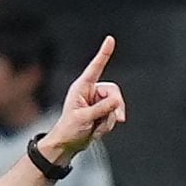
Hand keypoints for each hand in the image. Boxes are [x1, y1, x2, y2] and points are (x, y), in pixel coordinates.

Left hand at [40, 35, 126, 161]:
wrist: (68, 145)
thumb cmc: (69, 130)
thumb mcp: (84, 118)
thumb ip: (101, 109)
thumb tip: (116, 102)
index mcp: (81, 88)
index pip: (95, 67)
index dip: (103, 54)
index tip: (109, 40)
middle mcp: (90, 92)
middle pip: (113, 92)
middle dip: (116, 106)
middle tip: (117, 119)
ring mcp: (97, 102)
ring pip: (116, 105)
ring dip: (110, 120)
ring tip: (96, 128)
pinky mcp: (102, 112)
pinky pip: (114, 114)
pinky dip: (109, 124)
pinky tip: (97, 130)